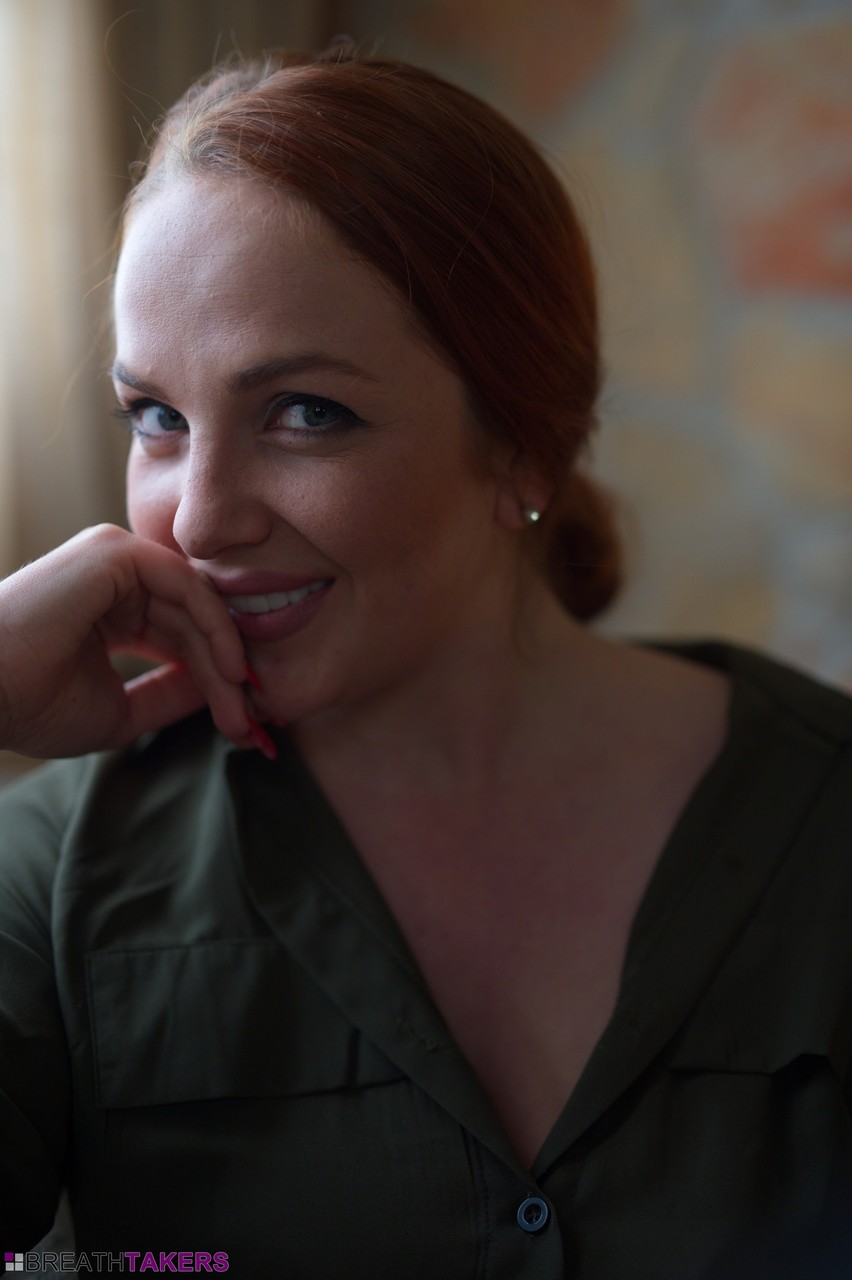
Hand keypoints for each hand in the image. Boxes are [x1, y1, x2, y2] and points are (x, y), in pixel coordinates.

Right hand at [0, 525, 253, 757]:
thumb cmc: (34, 705)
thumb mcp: (121, 709)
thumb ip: (170, 695)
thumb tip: (221, 692)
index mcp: (111, 610)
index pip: (180, 636)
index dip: (213, 675)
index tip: (240, 719)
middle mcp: (115, 579)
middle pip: (193, 621)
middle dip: (226, 672)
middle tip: (249, 718)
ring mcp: (116, 560)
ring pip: (196, 605)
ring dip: (226, 656)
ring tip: (243, 700)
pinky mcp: (116, 552)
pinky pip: (186, 585)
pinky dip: (214, 625)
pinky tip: (230, 668)